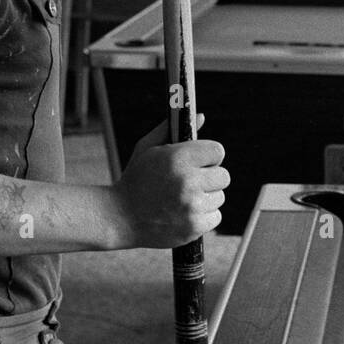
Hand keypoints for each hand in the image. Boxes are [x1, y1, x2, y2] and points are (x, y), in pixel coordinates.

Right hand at [110, 116, 228, 248]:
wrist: (119, 217)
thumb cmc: (136, 179)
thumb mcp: (148, 148)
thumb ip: (173, 129)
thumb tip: (201, 116)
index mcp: (178, 158)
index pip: (218, 151)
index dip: (210, 156)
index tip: (201, 162)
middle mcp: (187, 181)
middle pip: (224, 176)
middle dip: (210, 177)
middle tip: (193, 182)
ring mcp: (192, 206)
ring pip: (220, 197)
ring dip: (207, 198)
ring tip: (184, 199)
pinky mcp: (194, 227)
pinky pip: (216, 217)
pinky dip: (204, 216)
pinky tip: (185, 213)